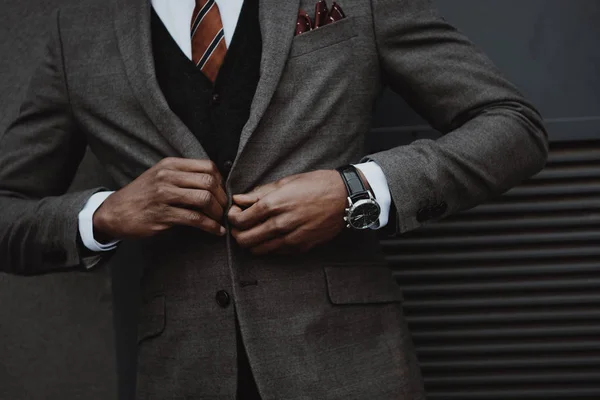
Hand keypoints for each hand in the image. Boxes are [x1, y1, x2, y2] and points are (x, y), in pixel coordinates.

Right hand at [93, 157, 227, 240]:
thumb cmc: (143, 196)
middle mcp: (167, 176)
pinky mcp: (162, 215)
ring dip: (218, 212)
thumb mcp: (160, 176)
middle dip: (222, 198)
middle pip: (209, 182)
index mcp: (170, 164)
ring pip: (204, 199)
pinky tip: (216, 231)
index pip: (208, 166)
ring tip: (220, 220)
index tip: (222, 194)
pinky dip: (210, 226)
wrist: (114, 212)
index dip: (221, 182)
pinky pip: (195, 219)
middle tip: (224, 209)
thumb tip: (215, 184)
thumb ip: (183, 176)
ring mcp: (164, 195)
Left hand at [227, 170, 348, 254]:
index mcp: (274, 204)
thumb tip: (239, 199)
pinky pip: (274, 252)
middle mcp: (280, 224)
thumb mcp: (285, 182)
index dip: (232, 217)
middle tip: (241, 224)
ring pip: (257, 250)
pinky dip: (267, 246)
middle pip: (244, 239)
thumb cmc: (316, 185)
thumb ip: (259, 194)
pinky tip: (271, 235)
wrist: (344, 198)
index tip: (236, 212)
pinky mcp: (300, 247)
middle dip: (237, 233)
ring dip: (251, 242)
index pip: (239, 221)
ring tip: (255, 230)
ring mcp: (290, 238)